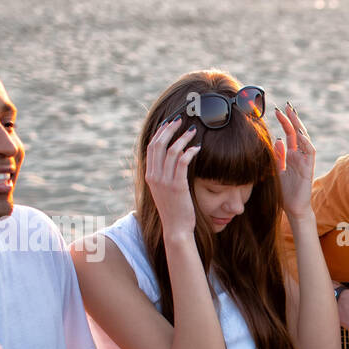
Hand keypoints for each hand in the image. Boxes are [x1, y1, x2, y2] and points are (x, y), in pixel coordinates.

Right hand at [144, 118, 200, 239]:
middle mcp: (154, 176)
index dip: (160, 132)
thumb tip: (171, 161)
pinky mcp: (177, 186)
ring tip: (192, 131)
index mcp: (150, 175)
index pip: (151, 147)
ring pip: (171, 150)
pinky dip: (190, 151)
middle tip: (181, 120)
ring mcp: (165, 181)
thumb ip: (164, 175)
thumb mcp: (164, 191)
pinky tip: (198, 147)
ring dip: (182, 137)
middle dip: (170, 129)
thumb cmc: (174, 210)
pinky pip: (182, 162)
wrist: (176, 228)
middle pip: (158, 144)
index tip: (169, 123)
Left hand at [274, 103, 315, 218]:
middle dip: (292, 119)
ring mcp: (305, 161)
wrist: (293, 208)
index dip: (285, 122)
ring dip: (299, 127)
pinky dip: (306, 143)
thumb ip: (278, 155)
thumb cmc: (284, 191)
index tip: (277, 110)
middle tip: (286, 106)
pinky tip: (299, 134)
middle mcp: (300, 156)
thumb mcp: (276, 170)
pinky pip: (310, 153)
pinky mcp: (309, 169)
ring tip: (293, 115)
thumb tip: (277, 138)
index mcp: (292, 155)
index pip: (289, 134)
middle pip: (297, 133)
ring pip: (305, 140)